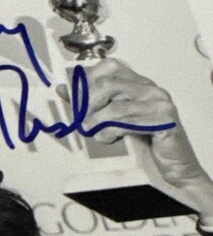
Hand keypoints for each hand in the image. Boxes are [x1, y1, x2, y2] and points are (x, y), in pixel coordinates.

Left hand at [66, 58, 212, 219]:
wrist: (173, 169)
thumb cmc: (143, 146)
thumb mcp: (114, 122)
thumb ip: (92, 106)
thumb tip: (63, 90)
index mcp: (139, 84)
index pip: (109, 66)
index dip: (86, 82)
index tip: (73, 102)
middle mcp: (150, 88)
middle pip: (107, 83)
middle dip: (87, 104)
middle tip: (82, 122)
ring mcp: (159, 102)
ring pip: (115, 106)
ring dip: (96, 124)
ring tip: (95, 134)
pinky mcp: (163, 121)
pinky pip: (127, 123)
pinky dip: (110, 132)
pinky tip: (109, 139)